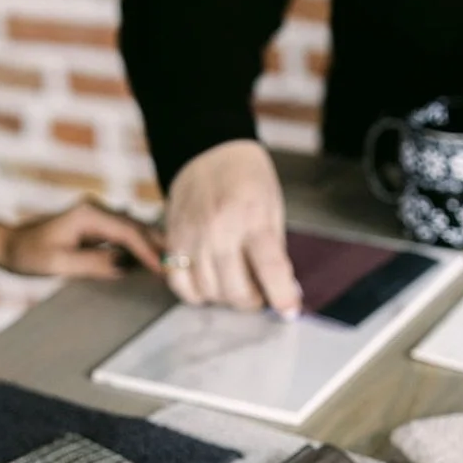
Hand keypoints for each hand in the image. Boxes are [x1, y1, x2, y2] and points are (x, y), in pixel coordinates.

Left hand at [0, 197, 162, 278]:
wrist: (6, 244)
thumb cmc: (28, 254)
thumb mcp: (58, 263)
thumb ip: (94, 264)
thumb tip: (126, 266)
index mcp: (88, 215)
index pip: (128, 233)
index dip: (149, 252)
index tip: (166, 269)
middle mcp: (96, 210)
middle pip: (137, 228)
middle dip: (159, 246)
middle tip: (183, 266)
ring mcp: (97, 217)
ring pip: (134, 231)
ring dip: (153, 247)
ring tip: (175, 264)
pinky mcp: (96, 227)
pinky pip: (124, 236)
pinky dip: (140, 248)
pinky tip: (153, 260)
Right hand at [164, 140, 300, 314]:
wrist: (209, 151)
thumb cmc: (248, 180)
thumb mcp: (272, 209)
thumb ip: (274, 250)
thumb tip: (281, 289)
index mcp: (252, 218)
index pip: (270, 268)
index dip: (282, 296)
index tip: (289, 311)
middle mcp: (219, 230)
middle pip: (236, 289)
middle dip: (253, 301)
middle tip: (260, 295)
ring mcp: (192, 237)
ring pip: (209, 291)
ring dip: (226, 298)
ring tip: (236, 286)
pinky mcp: (173, 240)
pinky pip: (179, 283)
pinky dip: (196, 293)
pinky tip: (210, 285)